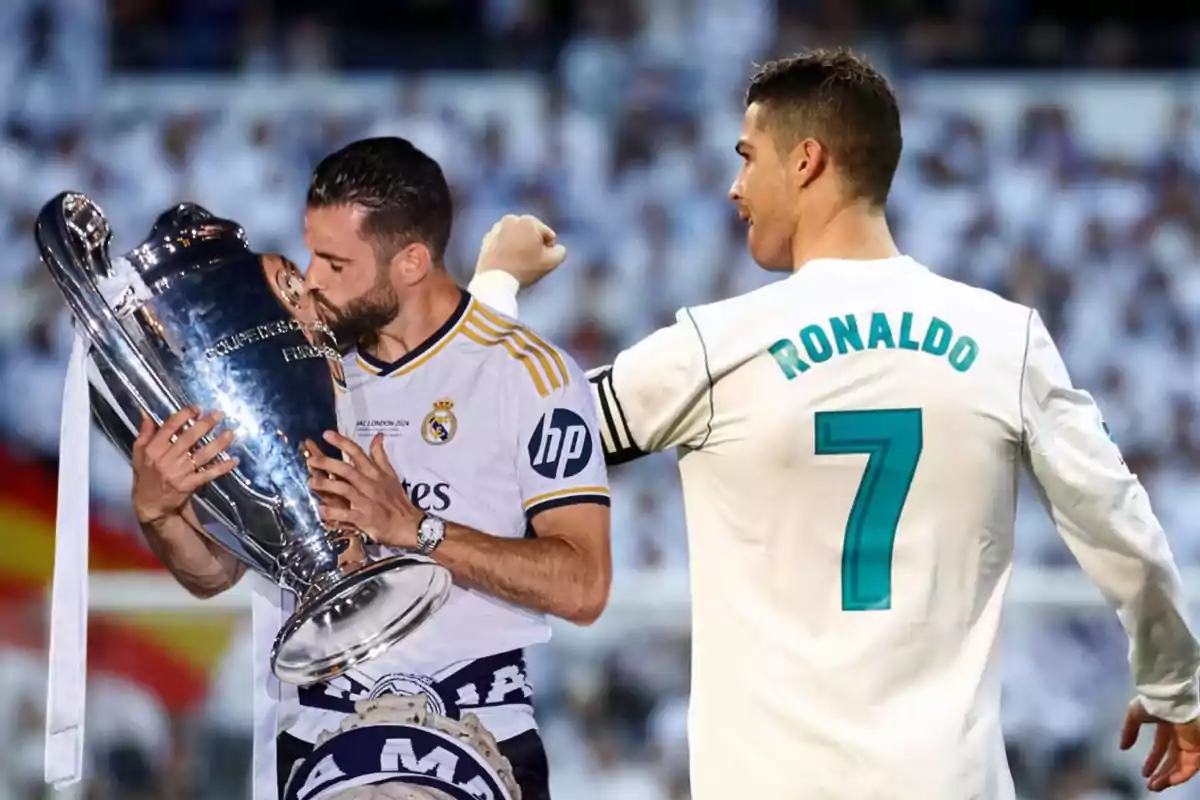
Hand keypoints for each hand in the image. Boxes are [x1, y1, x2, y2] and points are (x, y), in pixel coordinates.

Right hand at [131, 407, 237, 524]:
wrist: (150, 504)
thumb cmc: (146, 475)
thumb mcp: (138, 453)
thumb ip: (144, 433)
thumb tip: (146, 413)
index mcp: (153, 449)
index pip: (169, 428)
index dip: (184, 416)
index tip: (197, 408)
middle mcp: (166, 460)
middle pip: (188, 439)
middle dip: (205, 425)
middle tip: (219, 415)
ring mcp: (179, 473)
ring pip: (201, 455)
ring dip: (218, 444)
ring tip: (230, 433)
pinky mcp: (189, 485)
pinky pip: (208, 474)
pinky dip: (222, 467)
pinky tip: (234, 460)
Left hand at [305, 432, 420, 548]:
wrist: (408, 524)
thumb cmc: (397, 499)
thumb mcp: (391, 474)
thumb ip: (381, 456)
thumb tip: (378, 436)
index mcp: (375, 473)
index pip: (357, 453)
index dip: (342, 442)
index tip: (326, 434)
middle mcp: (370, 484)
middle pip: (346, 470)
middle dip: (327, 463)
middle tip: (311, 459)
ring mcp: (366, 501)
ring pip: (344, 489)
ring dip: (326, 485)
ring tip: (311, 482)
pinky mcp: (365, 518)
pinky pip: (346, 514)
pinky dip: (332, 512)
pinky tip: (321, 510)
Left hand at [475, 214, 566, 287]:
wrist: (494, 280)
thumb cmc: (524, 269)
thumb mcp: (551, 262)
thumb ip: (561, 251)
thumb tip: (557, 247)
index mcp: (528, 221)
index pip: (548, 236)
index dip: (548, 251)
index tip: (538, 261)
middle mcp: (511, 219)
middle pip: (531, 234)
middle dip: (533, 246)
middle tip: (529, 262)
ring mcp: (497, 228)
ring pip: (517, 238)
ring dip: (519, 247)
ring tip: (517, 263)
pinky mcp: (487, 239)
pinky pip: (503, 243)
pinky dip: (507, 250)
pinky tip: (506, 263)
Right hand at [1120, 698, 1199, 791]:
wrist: (1171, 699)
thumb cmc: (1153, 704)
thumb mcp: (1134, 714)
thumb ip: (1129, 730)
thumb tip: (1122, 747)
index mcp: (1166, 726)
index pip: (1161, 747)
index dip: (1152, 761)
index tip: (1144, 773)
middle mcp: (1179, 736)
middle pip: (1172, 759)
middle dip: (1161, 773)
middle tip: (1150, 785)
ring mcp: (1190, 742)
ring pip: (1181, 765)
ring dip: (1169, 777)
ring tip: (1155, 786)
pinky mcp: (1198, 748)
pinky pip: (1191, 767)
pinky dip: (1180, 775)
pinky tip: (1168, 781)